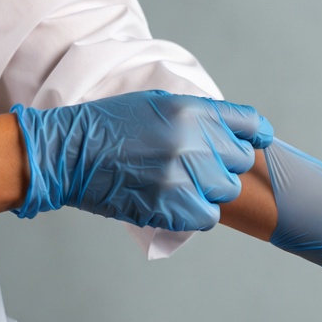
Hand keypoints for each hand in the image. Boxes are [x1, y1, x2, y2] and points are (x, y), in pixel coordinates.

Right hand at [12, 91, 272, 229]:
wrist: (67, 153)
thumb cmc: (107, 126)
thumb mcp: (155, 104)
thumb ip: (196, 116)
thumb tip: (232, 134)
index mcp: (191, 109)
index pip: (250, 123)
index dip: (254, 136)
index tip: (254, 143)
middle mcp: (193, 138)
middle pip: (241, 161)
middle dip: (223, 166)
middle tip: (195, 168)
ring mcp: (184, 172)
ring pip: (227, 191)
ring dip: (208, 192)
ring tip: (178, 185)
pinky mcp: (172, 203)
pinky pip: (209, 217)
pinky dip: (195, 214)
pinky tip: (172, 203)